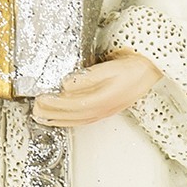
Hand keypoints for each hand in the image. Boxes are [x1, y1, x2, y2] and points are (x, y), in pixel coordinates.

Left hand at [30, 50, 160, 128]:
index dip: (57, 103)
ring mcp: (106, 111)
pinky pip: (84, 119)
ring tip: (40, 115)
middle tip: (35, 107)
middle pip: (73, 114)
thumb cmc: (132, 66)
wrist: (150, 69)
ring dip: (57, 119)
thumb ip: (89, 77)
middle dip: (52, 112)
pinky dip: (68, 120)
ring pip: (78, 119)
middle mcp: (105, 108)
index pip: (76, 104)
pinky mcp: (106, 110)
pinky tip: (59, 118)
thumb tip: (67, 84)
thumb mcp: (110, 67)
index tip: (42, 97)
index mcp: (106, 98)